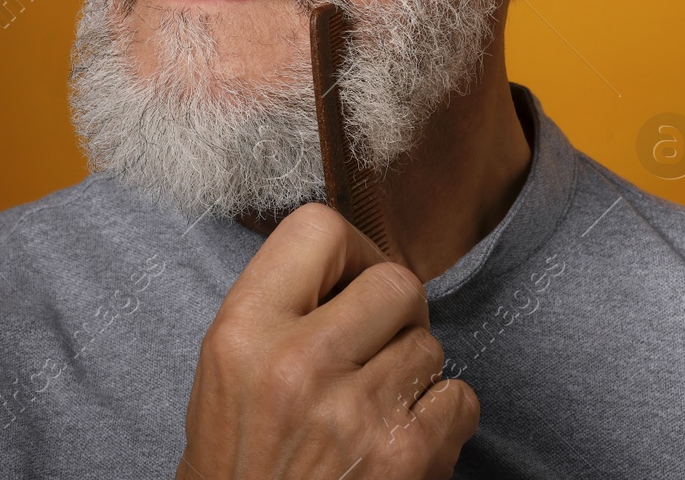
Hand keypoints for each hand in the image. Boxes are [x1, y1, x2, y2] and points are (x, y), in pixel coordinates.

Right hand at [174, 203, 477, 478]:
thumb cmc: (237, 460)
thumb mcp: (224, 367)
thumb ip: (279, 307)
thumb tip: (350, 265)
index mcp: (243, 329)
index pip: (318, 228)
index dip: (350, 250)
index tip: (351, 281)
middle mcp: (296, 362)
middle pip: (395, 281)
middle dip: (395, 312)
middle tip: (376, 341)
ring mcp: (353, 411)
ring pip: (430, 344)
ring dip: (413, 370)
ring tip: (375, 402)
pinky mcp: (403, 458)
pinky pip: (459, 398)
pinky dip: (442, 417)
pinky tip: (401, 435)